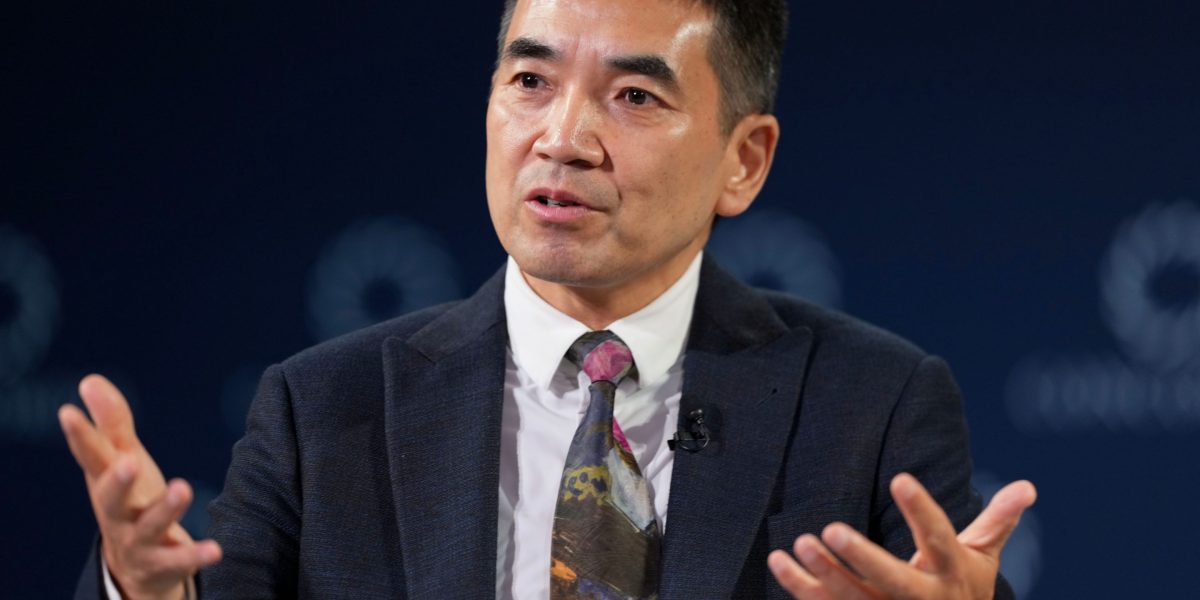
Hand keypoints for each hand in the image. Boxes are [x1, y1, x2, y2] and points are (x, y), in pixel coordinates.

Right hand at [59, 374, 222, 599]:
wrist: (136, 567)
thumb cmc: (130, 500)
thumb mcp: (122, 461)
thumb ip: (111, 424)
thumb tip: (90, 379)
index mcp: (106, 484)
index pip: (90, 458)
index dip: (79, 436)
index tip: (67, 411)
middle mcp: (117, 513)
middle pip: (111, 499)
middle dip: (117, 482)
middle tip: (128, 461)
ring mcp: (139, 540)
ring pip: (149, 526)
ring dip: (166, 509)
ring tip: (184, 488)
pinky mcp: (164, 562)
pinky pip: (180, 561)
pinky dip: (196, 555)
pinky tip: (216, 549)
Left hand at [768, 473, 1036, 599]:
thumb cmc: (962, 594)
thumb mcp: (980, 561)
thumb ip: (996, 522)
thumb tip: (1029, 485)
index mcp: (951, 574)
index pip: (938, 537)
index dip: (920, 510)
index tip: (900, 477)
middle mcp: (921, 599)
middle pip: (891, 580)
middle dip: (862, 557)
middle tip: (831, 529)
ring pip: (852, 596)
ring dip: (823, 572)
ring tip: (798, 542)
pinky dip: (799, 586)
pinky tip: (778, 561)